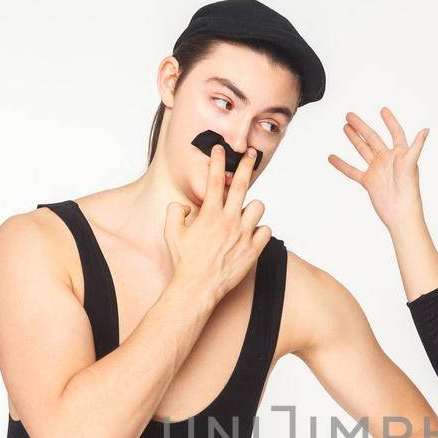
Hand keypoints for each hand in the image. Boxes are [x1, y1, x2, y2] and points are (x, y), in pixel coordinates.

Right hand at [164, 142, 270, 305]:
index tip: (220, 149)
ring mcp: (243, 235)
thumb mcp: (171, 233)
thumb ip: (175, 212)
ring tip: (244, 214)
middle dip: (247, 165)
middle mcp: (229, 221)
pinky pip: (266, 231)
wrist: (198, 288)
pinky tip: (251, 235)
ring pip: (258, 207)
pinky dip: (259, 231)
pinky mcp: (253, 250)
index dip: (218, 161)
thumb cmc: (184, 262)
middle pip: (242, 185)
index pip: (215, 180)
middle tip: (251, 154)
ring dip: (251, 208)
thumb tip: (186, 206)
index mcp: (209, 215)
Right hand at [328, 107, 428, 228]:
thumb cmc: (409, 189)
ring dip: (354, 139)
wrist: (401, 212)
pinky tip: (332, 158)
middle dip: (361, 126)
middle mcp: (388, 160)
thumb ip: (416, 145)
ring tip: (345, 127)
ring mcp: (377, 170)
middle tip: (349, 115)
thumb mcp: (411, 163)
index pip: (395, 132)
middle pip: (373, 138)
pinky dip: (342, 165)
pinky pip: (352, 171)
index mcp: (400, 154)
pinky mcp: (369, 182)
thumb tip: (426, 129)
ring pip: (363, 150)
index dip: (389, 121)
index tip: (382, 110)